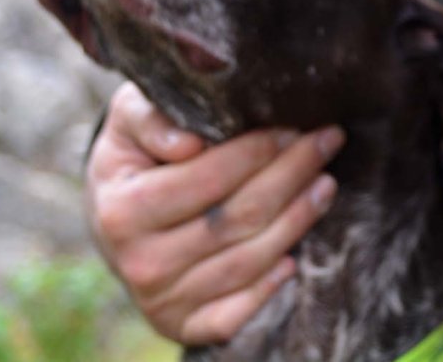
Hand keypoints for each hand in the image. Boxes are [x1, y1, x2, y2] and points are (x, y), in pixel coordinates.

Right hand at [85, 82, 345, 344]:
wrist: (113, 216)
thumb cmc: (137, 156)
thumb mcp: (129, 120)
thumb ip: (151, 117)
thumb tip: (189, 143)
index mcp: (123, 209)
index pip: (209, 177)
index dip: (259, 150)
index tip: (295, 125)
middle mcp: (139, 261)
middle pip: (239, 217)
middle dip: (293, 174)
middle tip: (329, 141)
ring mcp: (161, 299)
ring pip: (249, 260)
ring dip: (298, 219)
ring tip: (327, 183)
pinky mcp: (181, 324)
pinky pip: (233, 315)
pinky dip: (267, 288)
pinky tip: (293, 258)